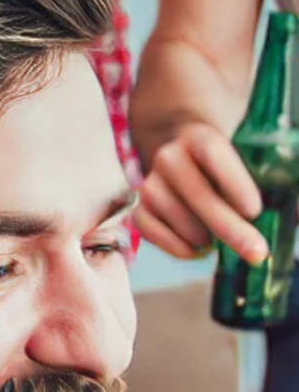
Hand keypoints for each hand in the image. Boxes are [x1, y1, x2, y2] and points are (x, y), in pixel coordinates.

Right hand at [135, 121, 266, 264]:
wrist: (179, 159)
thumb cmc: (216, 168)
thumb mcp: (231, 164)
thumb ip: (237, 189)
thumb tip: (245, 227)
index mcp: (198, 138)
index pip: (213, 156)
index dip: (235, 185)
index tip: (254, 213)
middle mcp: (168, 157)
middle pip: (199, 195)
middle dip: (230, 228)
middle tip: (254, 253)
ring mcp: (148, 184)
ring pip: (178, 218)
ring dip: (203, 238)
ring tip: (215, 241)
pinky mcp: (136, 208)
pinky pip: (153, 233)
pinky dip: (178, 248)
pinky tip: (196, 251)